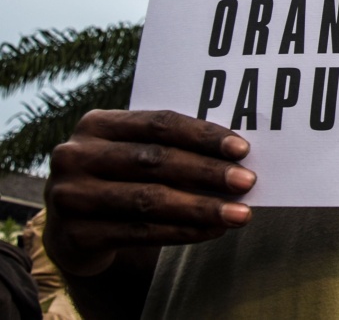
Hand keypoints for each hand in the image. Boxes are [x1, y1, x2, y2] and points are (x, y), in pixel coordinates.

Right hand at [44, 110, 255, 277]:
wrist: (72, 229)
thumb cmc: (120, 179)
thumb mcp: (134, 154)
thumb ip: (172, 148)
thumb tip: (236, 158)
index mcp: (95, 125)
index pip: (158, 123)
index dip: (203, 135)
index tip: (242, 149)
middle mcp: (76, 157)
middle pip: (154, 160)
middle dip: (207, 172)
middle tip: (247, 181)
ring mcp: (71, 197)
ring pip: (149, 200)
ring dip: (202, 208)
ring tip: (239, 213)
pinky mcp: (75, 235)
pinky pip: (140, 232)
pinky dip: (183, 231)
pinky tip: (212, 230)